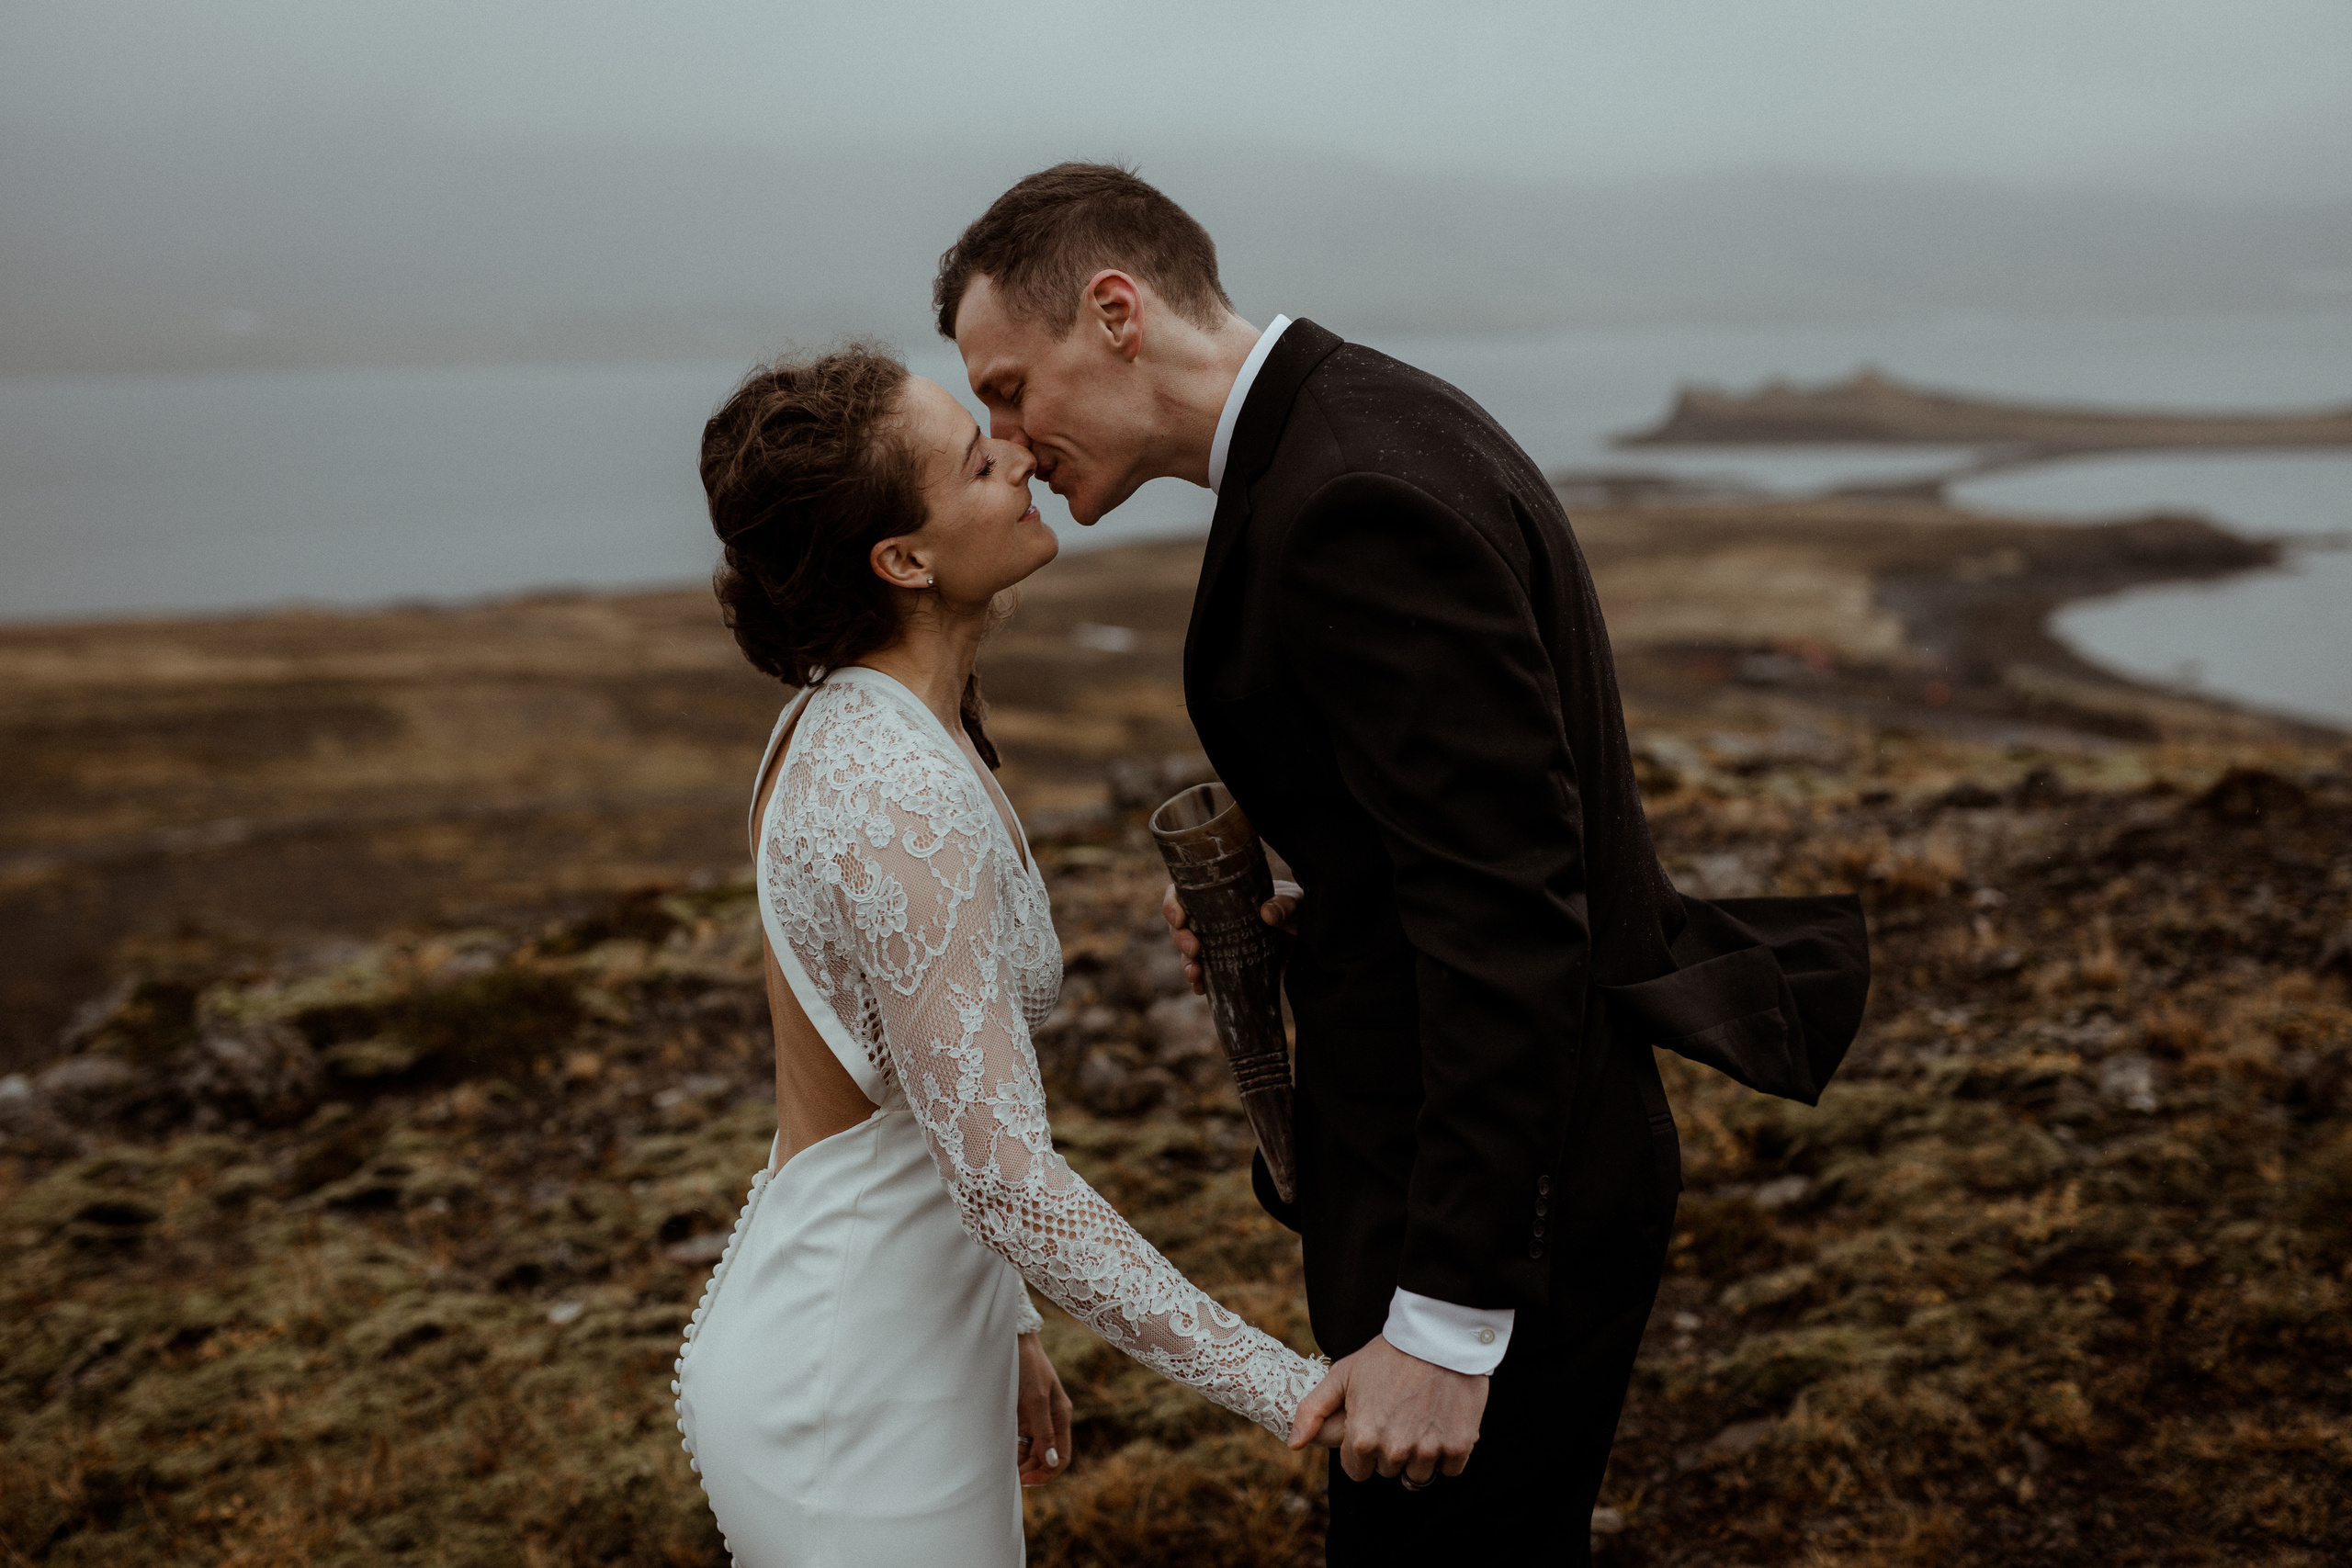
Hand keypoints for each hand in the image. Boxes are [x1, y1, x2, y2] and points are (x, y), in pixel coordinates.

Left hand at [1015, 1331, 1073, 1485]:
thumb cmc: (1027, 1366)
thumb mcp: (1036, 1398)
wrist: (1011, 1342)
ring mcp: (1034, 1418)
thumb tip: (1051, 1462)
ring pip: (1031, 1452)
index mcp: (1061, 1417)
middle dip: (1031, 1471)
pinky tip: (1000, 1458)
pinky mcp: (1019, 1415)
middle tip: (1011, 1479)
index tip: (1027, 1480)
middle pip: (1046, 1458)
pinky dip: (1012, 1453)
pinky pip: (1018, 1442)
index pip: (1061, 1457)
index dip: (1047, 1473)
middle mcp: (1049, 1421)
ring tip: (1003, 1471)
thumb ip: (1044, 1431)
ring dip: (1020, 1464)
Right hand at [1161, 878, 1301, 995]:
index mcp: (1221, 894)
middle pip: (1180, 925)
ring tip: (1195, 974)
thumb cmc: (1299, 911)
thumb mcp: (1296, 902)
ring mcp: (1220, 944)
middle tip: (1194, 948)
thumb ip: (1285, 904)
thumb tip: (1267, 914)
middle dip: (1179, 937)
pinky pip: (1205, 973)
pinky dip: (1199, 981)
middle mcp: (1214, 918)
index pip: (1184, 893)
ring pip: (1188, 952)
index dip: (1172, 904)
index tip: (1180, 918)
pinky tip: (1201, 989)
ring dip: (1186, 963)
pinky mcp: (1228, 965)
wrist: (1315, 940)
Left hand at [1287, 1335, 1486, 1485]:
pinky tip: (1441, 1423)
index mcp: (1363, 1438)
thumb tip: (1294, 1444)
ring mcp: (1428, 1450)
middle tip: (1398, 1416)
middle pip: (1387, 1471)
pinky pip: (1449, 1469)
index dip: (1362, 1450)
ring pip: (1417, 1476)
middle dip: (1389, 1451)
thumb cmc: (1387, 1355)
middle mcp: (1395, 1450)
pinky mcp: (1458, 1446)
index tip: (1373, 1427)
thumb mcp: (1342, 1375)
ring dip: (1419, 1455)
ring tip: (1421, 1419)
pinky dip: (1447, 1452)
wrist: (1437, 1336)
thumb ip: (1313, 1411)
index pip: (1357, 1471)